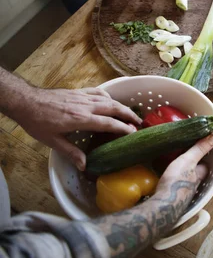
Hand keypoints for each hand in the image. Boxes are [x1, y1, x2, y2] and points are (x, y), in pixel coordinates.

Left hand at [14, 87, 139, 170]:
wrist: (27, 101)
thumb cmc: (38, 122)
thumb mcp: (52, 141)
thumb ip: (71, 152)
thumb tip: (85, 166)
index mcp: (81, 119)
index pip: (108, 123)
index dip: (123, 127)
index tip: (134, 132)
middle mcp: (86, 106)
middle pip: (114, 108)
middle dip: (129, 114)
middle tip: (139, 122)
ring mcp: (83, 97)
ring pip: (108, 100)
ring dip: (122, 106)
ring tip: (130, 113)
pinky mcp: (79, 92)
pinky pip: (99, 92)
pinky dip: (108, 97)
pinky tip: (110, 101)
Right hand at [154, 134, 212, 212]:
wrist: (163, 206)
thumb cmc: (177, 182)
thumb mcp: (188, 160)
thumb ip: (200, 149)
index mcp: (199, 175)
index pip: (205, 165)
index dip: (203, 157)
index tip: (198, 149)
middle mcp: (194, 185)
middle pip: (195, 174)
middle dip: (191, 168)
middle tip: (184, 158)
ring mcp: (183, 193)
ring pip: (185, 181)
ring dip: (181, 175)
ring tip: (174, 167)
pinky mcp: (172, 198)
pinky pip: (174, 187)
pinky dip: (172, 182)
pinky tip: (166, 180)